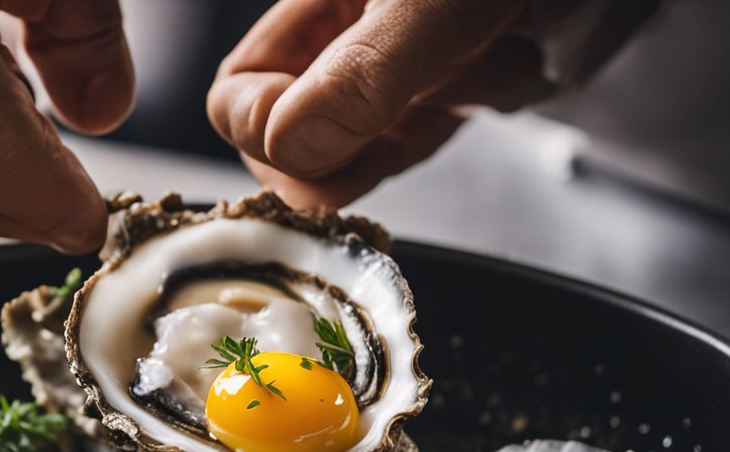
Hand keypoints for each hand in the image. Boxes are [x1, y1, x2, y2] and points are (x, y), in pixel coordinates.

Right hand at [209, 0, 562, 207]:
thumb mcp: (440, 1)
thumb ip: (365, 73)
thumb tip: (292, 146)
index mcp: (316, 3)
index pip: (238, 95)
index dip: (267, 133)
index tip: (321, 147)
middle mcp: (341, 37)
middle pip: (293, 135)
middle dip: (350, 149)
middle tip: (398, 132)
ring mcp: (388, 65)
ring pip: (359, 146)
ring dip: (418, 130)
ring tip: (473, 67)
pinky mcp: (437, 84)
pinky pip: (418, 136)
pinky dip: (457, 116)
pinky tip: (501, 62)